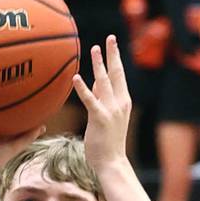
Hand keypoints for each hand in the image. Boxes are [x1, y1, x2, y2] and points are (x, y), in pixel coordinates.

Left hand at [72, 36, 131, 172]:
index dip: (115, 58)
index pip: (120, 76)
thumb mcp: (106, 118)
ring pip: (105, 82)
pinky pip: (90, 100)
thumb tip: (95, 83)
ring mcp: (111, 110)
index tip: (112, 43)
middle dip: (112, 54)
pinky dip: (83, 88)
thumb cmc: (107, 144)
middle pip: (116, 73)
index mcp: (123, 102)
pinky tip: (76, 78)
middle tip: (109, 38)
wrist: (112, 163)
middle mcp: (120, 103)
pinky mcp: (100, 119)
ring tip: (94, 49)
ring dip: (99, 64)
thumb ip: (102, 100)